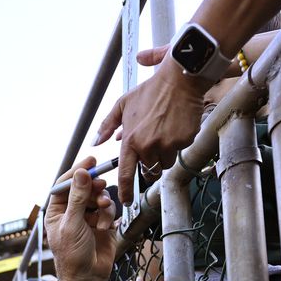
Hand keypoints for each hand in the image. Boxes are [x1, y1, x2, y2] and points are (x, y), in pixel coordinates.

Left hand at [45, 157, 118, 280]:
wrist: (87, 278)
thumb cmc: (72, 256)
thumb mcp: (72, 224)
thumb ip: (77, 197)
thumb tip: (80, 173)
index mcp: (57, 211)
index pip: (64, 184)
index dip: (77, 171)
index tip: (90, 161)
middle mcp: (71, 212)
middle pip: (83, 188)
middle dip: (93, 186)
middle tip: (101, 184)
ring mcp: (87, 218)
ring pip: (97, 197)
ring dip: (102, 201)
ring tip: (103, 208)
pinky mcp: (102, 224)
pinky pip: (108, 210)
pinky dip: (108, 216)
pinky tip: (104, 227)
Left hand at [95, 58, 206, 203]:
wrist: (179, 80)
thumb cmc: (150, 91)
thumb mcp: (123, 104)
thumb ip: (108, 125)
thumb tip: (96, 142)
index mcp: (131, 140)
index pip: (125, 173)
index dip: (125, 190)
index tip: (125, 200)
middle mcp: (148, 146)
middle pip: (150, 169)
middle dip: (150, 162)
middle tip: (153, 145)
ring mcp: (168, 145)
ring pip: (165, 162)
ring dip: (164, 154)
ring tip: (164, 132)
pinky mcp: (184, 141)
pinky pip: (180, 150)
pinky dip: (178, 142)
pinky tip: (176, 125)